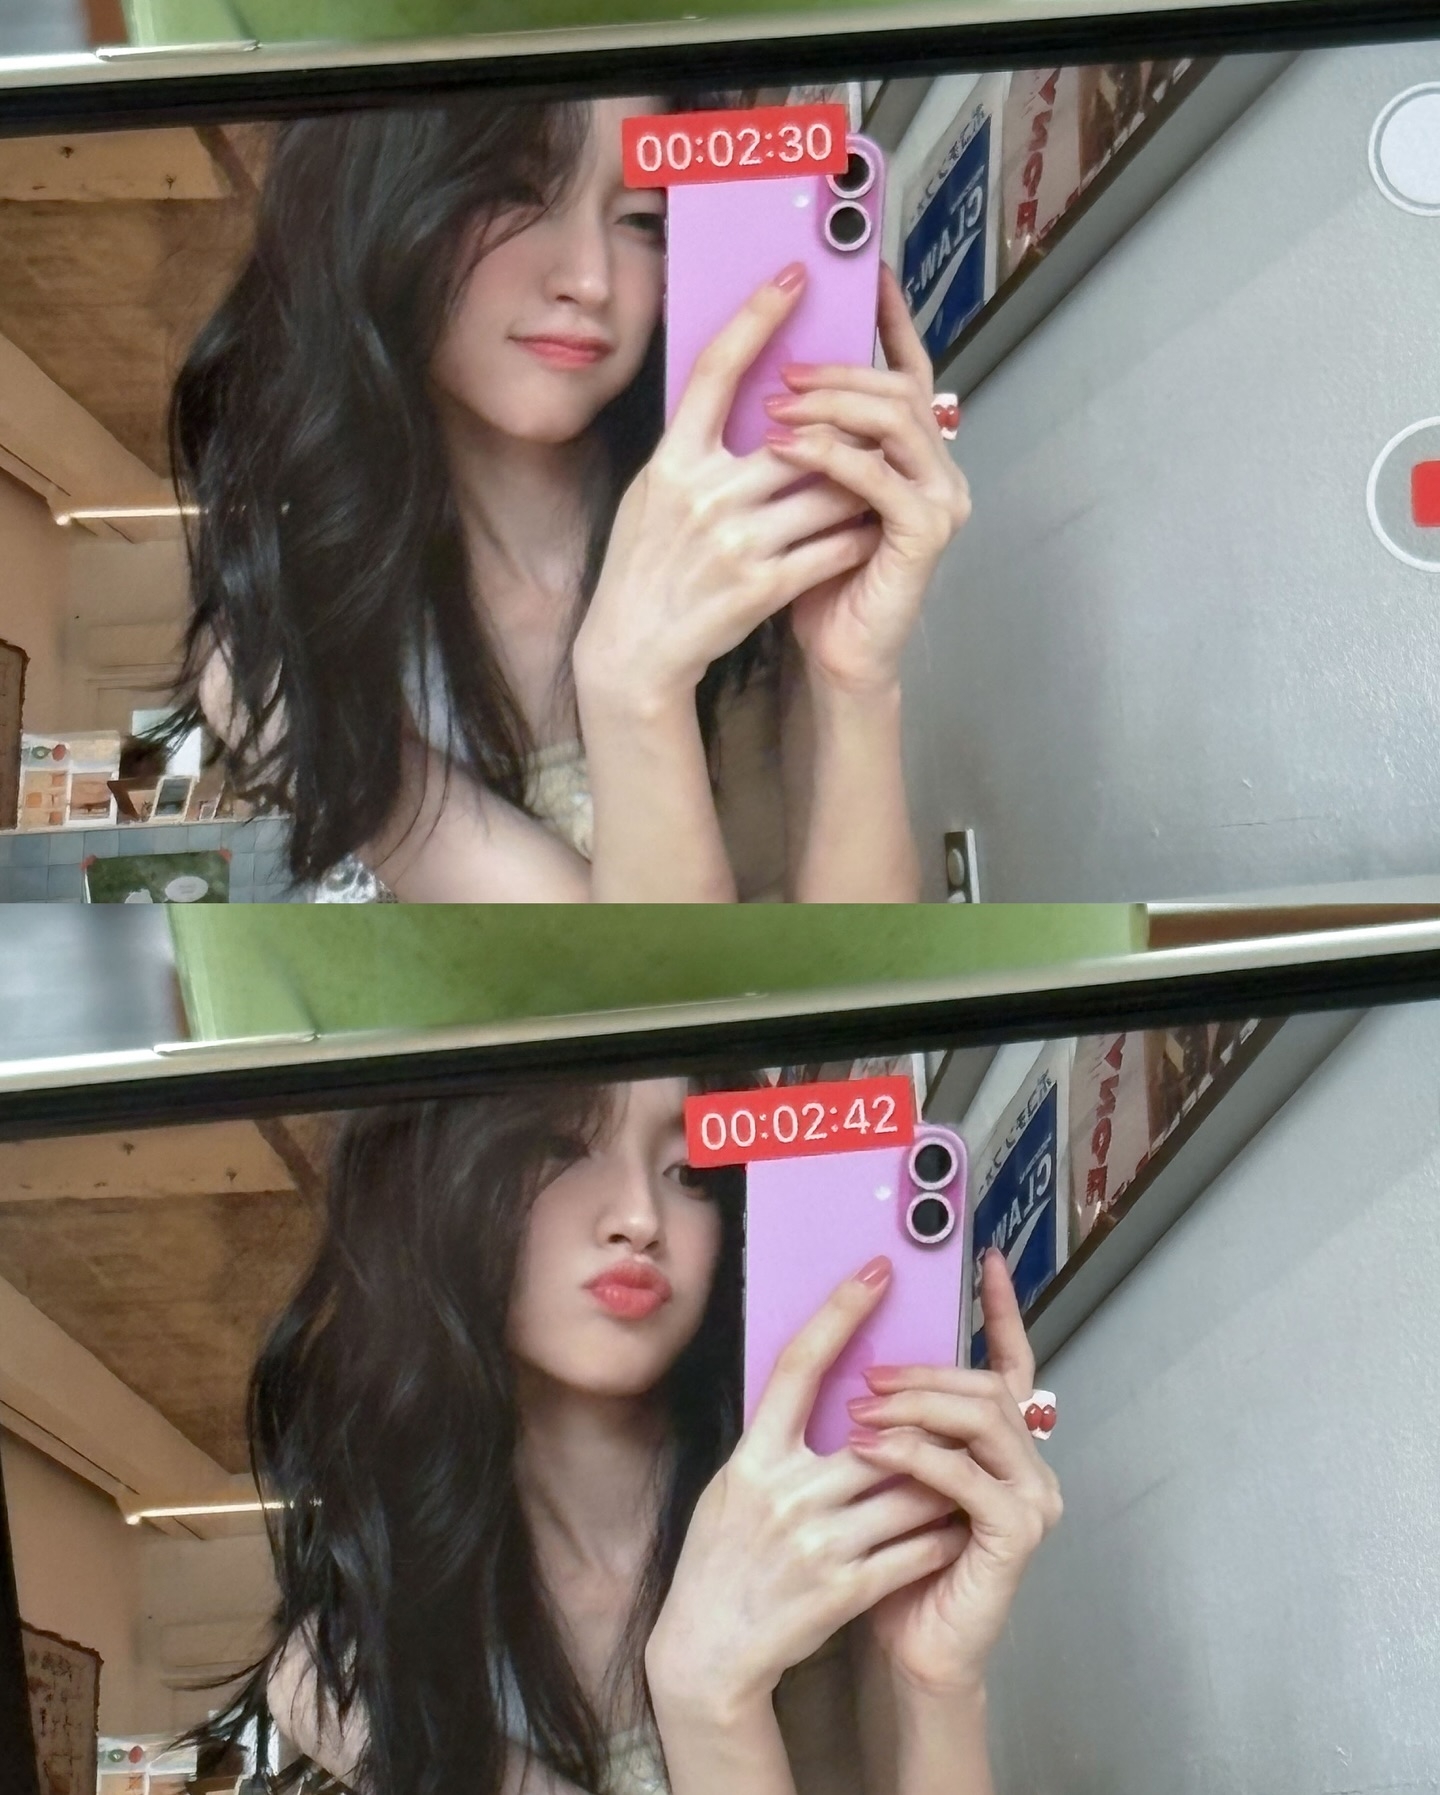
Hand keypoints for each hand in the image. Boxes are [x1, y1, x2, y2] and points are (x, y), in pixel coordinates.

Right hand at [574, 262, 877, 720]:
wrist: (634, 649)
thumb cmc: (645, 565)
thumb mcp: (653, 494)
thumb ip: (695, 449)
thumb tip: (743, 397)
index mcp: (671, 462)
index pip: (715, 370)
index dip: (756, 317)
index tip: (793, 277)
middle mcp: (703, 496)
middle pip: (796, 437)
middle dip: (840, 430)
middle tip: (873, 417)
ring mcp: (735, 543)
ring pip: (828, 493)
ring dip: (860, 487)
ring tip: (879, 479)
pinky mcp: (762, 588)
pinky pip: (832, 547)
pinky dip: (858, 536)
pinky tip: (871, 530)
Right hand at [645, 1255, 964, 1717]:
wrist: (707, 1652)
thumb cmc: (719, 1560)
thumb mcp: (732, 1487)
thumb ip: (775, 1445)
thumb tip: (818, 1392)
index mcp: (753, 1457)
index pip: (799, 1365)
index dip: (839, 1312)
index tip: (875, 1273)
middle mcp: (785, 1493)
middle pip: (880, 1434)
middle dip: (927, 1422)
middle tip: (962, 1401)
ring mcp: (818, 1543)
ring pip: (911, 1491)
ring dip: (946, 1479)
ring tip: (971, 1465)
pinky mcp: (845, 1590)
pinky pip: (915, 1549)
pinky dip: (943, 1534)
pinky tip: (958, 1524)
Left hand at [765, 262, 972, 698]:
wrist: (836, 653)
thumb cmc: (817, 579)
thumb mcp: (808, 494)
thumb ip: (811, 440)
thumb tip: (772, 377)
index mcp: (913, 453)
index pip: (908, 372)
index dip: (891, 323)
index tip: (867, 276)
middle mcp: (938, 469)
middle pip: (900, 389)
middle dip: (840, 373)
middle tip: (785, 370)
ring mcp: (940, 499)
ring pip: (897, 423)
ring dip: (835, 407)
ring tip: (780, 407)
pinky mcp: (926, 534)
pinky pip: (883, 478)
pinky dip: (835, 458)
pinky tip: (790, 448)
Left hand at [847, 1248, 1062, 1696]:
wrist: (910, 1650)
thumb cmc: (897, 1565)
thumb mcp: (894, 1479)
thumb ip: (901, 1426)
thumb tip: (864, 1364)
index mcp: (1002, 1446)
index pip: (1010, 1364)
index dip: (1003, 1311)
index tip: (987, 1261)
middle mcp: (1028, 1465)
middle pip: (987, 1386)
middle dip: (925, 1373)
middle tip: (869, 1375)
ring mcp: (1030, 1499)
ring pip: (983, 1420)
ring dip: (919, 1407)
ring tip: (863, 1410)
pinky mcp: (1016, 1535)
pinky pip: (969, 1477)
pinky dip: (918, 1456)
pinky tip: (873, 1450)